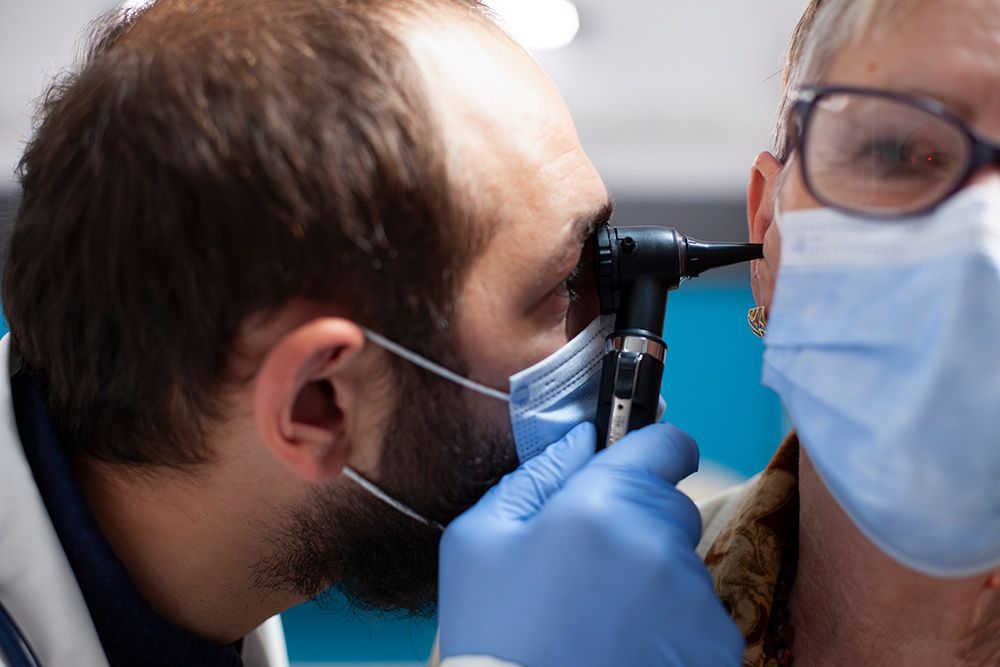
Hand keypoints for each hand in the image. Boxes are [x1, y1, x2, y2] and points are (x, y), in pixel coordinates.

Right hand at [438, 422, 743, 666]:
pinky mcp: (716, 647)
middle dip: (639, 524)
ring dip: (654, 579)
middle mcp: (658, 545)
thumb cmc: (495, 638)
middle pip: (671, 506)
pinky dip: (673, 626)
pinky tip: (627, 649)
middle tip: (590, 571)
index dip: (650, 452)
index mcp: (597, 506)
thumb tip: (580, 439)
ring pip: (684, 564)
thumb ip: (534, 476)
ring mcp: (694, 601)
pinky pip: (701, 615)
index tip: (639, 468)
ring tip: (602, 622)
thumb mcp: (477, 543)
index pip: (666, 445)